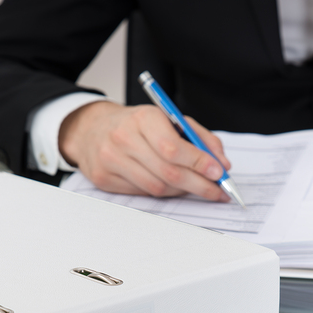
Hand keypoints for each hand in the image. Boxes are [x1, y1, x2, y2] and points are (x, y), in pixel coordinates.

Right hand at [59, 101, 230, 200]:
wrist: (92, 129)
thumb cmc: (137, 125)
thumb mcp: (169, 119)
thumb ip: (199, 138)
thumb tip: (221, 163)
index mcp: (143, 118)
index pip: (174, 148)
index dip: (199, 164)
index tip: (219, 173)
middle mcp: (124, 138)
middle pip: (168, 172)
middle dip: (199, 185)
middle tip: (217, 191)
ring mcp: (111, 160)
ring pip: (157, 187)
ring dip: (183, 191)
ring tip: (197, 187)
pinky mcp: (104, 179)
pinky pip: (144, 193)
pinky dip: (164, 192)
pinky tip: (172, 186)